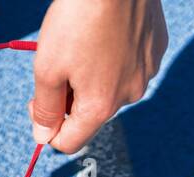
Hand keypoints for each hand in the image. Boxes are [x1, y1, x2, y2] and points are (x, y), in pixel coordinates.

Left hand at [31, 0, 167, 153]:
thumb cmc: (78, 18)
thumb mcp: (48, 68)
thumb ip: (46, 109)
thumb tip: (44, 137)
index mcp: (100, 106)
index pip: (70, 142)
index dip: (47, 129)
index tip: (38, 102)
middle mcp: (129, 94)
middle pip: (90, 113)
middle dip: (69, 97)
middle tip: (57, 63)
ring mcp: (147, 70)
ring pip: (110, 88)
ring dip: (90, 76)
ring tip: (81, 43)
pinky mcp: (156, 47)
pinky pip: (128, 64)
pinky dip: (112, 56)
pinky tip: (102, 33)